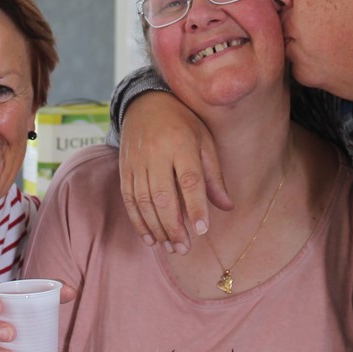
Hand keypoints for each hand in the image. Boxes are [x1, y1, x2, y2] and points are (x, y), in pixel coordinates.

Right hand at [118, 91, 230, 254]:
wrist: (146, 103)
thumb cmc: (183, 123)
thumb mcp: (204, 141)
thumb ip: (214, 175)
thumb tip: (227, 207)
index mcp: (181, 144)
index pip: (189, 180)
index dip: (196, 207)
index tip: (202, 230)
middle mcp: (156, 153)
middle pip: (163, 196)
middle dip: (174, 226)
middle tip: (185, 248)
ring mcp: (137, 162)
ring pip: (144, 201)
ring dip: (157, 228)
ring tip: (171, 247)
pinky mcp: (125, 169)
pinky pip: (129, 199)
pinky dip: (138, 221)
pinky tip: (150, 238)